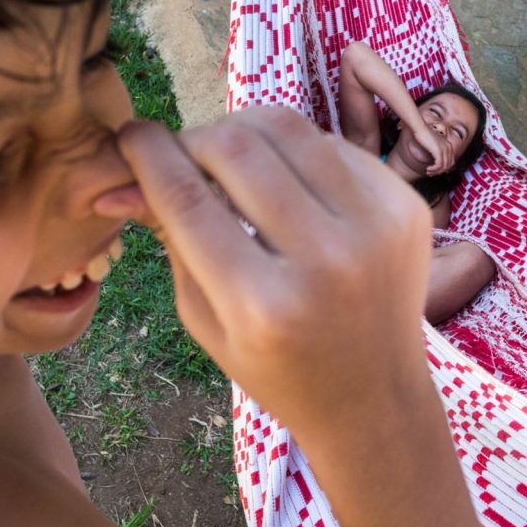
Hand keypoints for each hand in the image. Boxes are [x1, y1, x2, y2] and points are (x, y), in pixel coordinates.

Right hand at [103, 108, 434, 436]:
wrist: (375, 398)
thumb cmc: (275, 367)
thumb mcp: (206, 319)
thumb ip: (170, 240)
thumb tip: (120, 178)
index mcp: (262, 305)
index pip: (187, 197)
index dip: (147, 153)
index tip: (131, 135)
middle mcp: (324, 260)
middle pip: (236, 147)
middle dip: (196, 137)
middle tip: (186, 154)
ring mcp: (375, 228)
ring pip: (288, 128)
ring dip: (245, 131)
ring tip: (231, 157)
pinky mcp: (406, 208)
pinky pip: (333, 145)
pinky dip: (297, 152)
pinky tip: (288, 182)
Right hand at [411, 120, 451, 175]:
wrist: (420, 128)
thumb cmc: (424, 134)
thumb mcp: (432, 144)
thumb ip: (436, 151)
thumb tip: (435, 160)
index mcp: (449, 145)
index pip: (450, 161)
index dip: (443, 168)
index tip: (435, 171)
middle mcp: (448, 147)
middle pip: (448, 165)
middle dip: (440, 171)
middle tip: (431, 173)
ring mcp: (444, 149)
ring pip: (444, 167)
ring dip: (436, 171)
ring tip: (429, 172)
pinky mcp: (439, 151)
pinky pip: (439, 165)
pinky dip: (434, 169)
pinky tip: (428, 169)